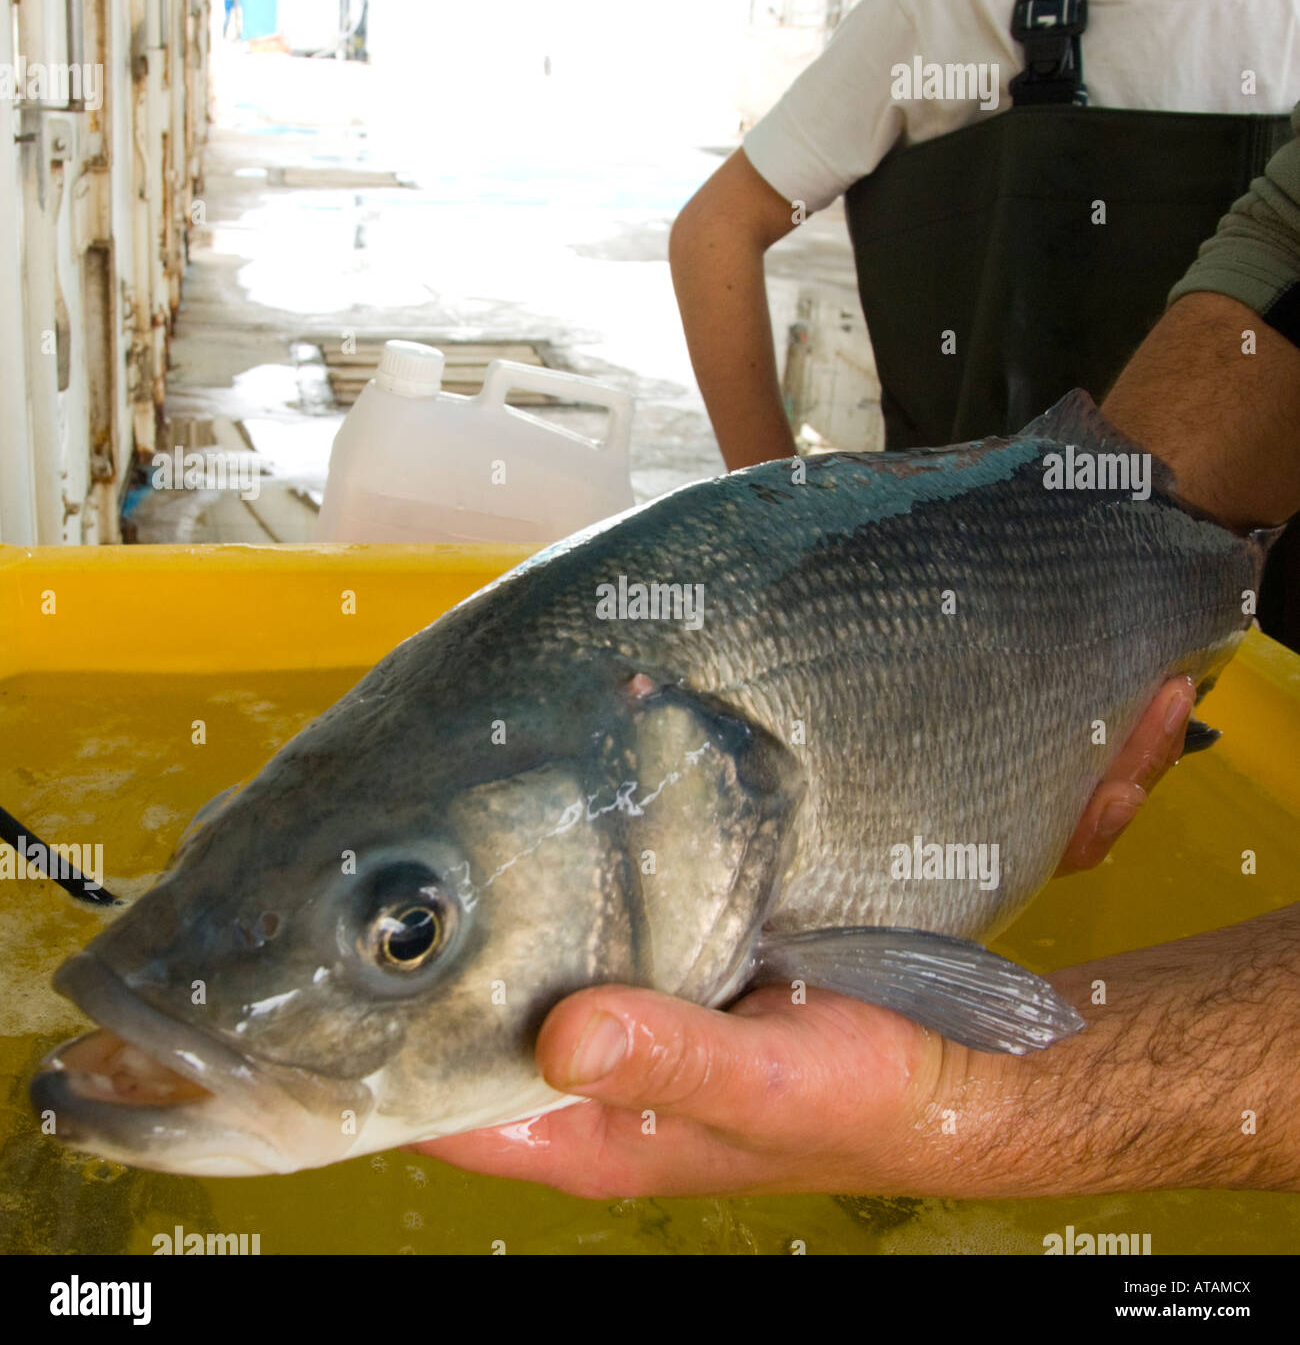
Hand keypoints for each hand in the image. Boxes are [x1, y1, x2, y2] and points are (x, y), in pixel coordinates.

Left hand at [412, 677, 1205, 1197]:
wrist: (966, 1062)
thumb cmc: (871, 1099)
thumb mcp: (771, 1085)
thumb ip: (674, 1061)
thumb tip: (563, 1034)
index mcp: (595, 1129)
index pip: (445, 1105)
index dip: (375, 1056)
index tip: (316, 982)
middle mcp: (596, 1075)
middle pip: (471, 1022)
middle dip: (423, 960)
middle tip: (368, 863)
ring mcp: (630, 1019)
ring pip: (528, 965)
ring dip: (490, 912)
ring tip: (438, 821)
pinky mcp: (668, 971)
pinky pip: (590, 927)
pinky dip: (563, 888)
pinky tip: (550, 824)